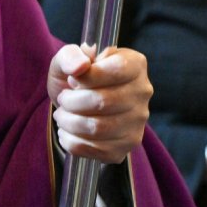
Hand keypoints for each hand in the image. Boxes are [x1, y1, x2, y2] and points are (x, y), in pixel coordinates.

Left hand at [48, 44, 151, 163]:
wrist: (75, 103)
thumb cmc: (75, 77)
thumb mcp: (67, 58)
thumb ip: (70, 56)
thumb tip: (80, 66)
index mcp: (134, 64)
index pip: (116, 70)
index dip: (87, 77)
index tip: (73, 80)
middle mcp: (143, 93)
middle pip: (103, 102)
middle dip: (71, 102)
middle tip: (63, 99)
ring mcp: (138, 122)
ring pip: (98, 128)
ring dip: (69, 122)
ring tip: (63, 114)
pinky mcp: (127, 146)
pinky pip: (97, 150)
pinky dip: (72, 141)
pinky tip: (67, 131)